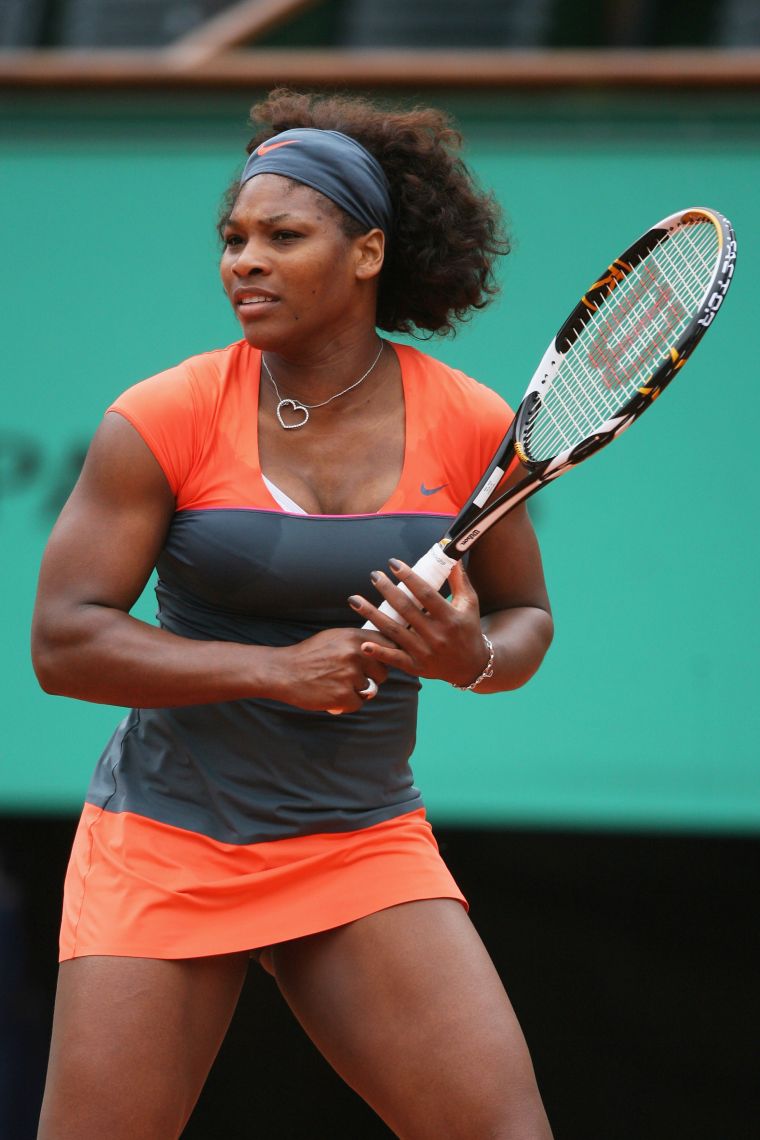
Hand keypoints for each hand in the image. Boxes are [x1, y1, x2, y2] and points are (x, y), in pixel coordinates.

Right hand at [274, 627, 390, 713]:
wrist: (283, 671)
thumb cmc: (309, 655)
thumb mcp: (334, 638)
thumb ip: (359, 642)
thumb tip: (383, 648)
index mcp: (354, 637)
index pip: (389, 646)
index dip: (388, 657)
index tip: (384, 663)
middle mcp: (355, 654)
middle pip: (383, 672)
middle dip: (371, 677)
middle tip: (350, 677)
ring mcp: (350, 675)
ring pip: (370, 689)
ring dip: (356, 691)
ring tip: (335, 684)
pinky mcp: (344, 695)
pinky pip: (358, 703)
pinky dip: (346, 703)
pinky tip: (331, 694)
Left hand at [349, 560, 490, 687]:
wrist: (472, 666)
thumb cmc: (469, 629)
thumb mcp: (469, 603)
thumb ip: (459, 579)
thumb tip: (451, 555)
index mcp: (450, 618)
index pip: (426, 594)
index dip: (409, 577)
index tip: (393, 563)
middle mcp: (437, 636)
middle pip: (406, 610)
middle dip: (387, 590)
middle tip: (374, 575)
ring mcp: (425, 653)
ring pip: (394, 632)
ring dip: (372, 615)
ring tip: (354, 600)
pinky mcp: (416, 667)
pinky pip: (395, 659)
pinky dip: (379, 652)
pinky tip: (363, 643)